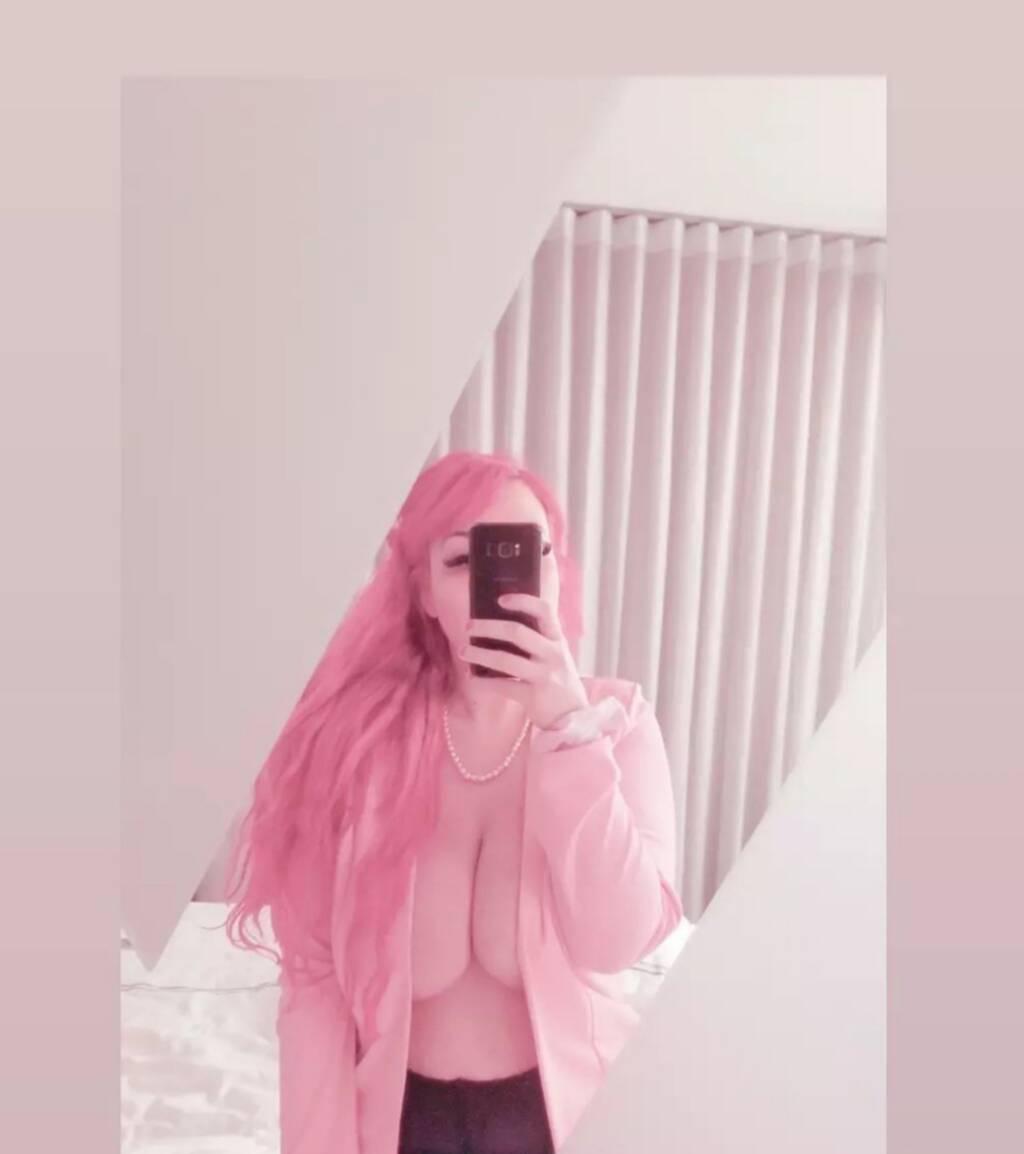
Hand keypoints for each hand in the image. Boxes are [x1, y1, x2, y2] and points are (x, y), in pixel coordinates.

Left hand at [458, 593, 588, 729]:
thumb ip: (537, 640)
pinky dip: (483, 682)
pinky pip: (502, 686)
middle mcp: (553, 654)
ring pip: (505, 660)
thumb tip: (499, 624)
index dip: (522, 601)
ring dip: (479, 654)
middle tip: (468, 626)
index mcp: (557, 639)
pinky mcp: (534, 697)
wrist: (573, 716)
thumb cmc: (558, 680)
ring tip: (463, 651)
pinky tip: (472, 678)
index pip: (544, 611)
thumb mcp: (555, 655)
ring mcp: (544, 676)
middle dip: (487, 626)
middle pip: (517, 632)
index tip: (500, 599)